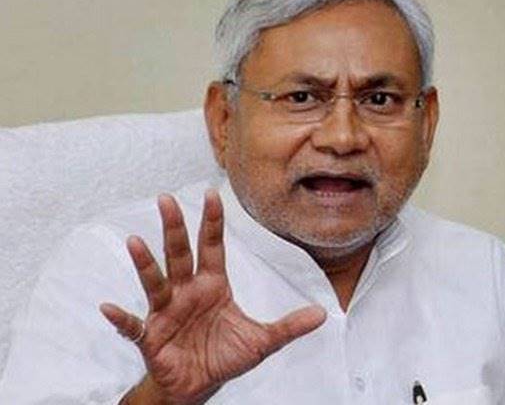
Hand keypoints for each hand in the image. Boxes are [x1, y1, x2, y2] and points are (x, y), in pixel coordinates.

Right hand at [100, 190, 326, 403]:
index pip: (212, 247)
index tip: (213, 194)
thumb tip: (322, 315)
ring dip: (145, 263)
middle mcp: (187, 292)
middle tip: (166, 198)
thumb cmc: (223, 357)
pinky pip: (133, 326)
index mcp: (212, 286)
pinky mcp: (151, 336)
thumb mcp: (261, 342)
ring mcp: (166, 312)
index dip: (212, 222)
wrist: (198, 386)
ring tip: (134, 241)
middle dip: (174, 227)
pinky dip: (121, 319)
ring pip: (155, 282)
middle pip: (180, 254)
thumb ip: (289, 327)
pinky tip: (108, 309)